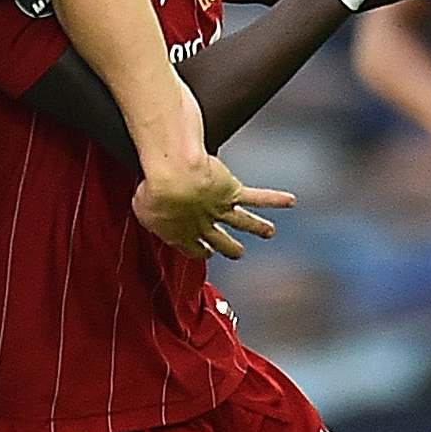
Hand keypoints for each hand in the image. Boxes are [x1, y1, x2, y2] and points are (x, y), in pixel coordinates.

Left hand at [131, 155, 293, 259]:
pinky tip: (290, 201)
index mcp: (181, 232)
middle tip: (238, 253)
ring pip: (243, 222)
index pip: (193, 248)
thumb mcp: (140, 206)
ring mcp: (220, 209)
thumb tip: (146, 205)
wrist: (175, 178)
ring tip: (269, 232)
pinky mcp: (232, 192)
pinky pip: (257, 197)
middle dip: (230, 248)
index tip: (206, 252)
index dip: (199, 251)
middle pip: (221, 241)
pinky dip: (275, 200)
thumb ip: (146, 211)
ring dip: (258, 227)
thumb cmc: (153, 190)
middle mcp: (204, 225)